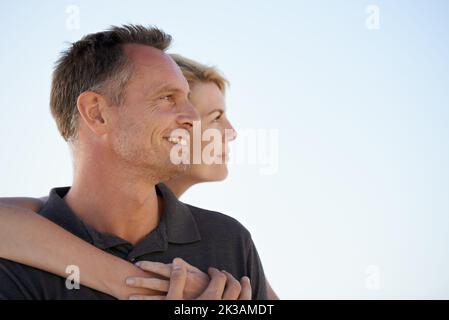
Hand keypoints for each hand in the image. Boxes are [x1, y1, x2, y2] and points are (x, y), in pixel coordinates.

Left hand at [128, 258, 251, 299]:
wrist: (214, 296)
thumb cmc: (205, 283)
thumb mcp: (197, 272)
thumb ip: (185, 266)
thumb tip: (175, 260)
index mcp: (182, 274)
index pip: (163, 268)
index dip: (150, 265)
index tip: (138, 263)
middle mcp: (178, 285)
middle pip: (156, 283)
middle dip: (142, 280)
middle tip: (128, 279)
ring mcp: (177, 296)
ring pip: (157, 296)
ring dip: (142, 296)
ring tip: (129, 296)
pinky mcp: (177, 304)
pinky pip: (161, 305)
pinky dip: (151, 305)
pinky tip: (140, 305)